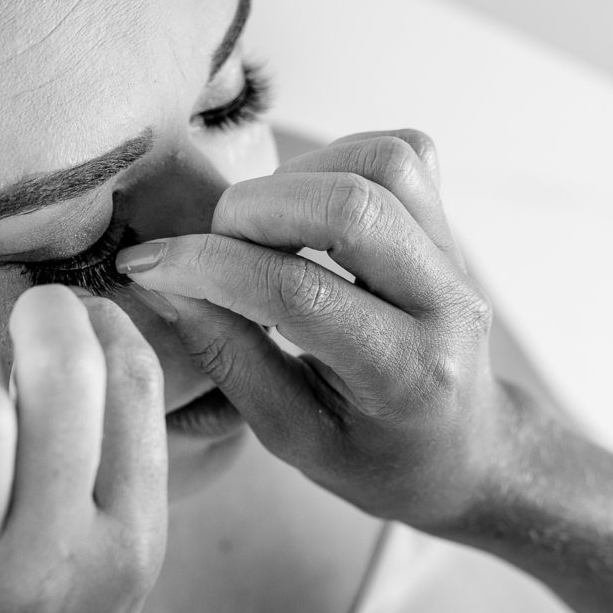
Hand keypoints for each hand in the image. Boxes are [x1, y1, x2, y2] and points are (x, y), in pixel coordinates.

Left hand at [0, 286, 166, 612]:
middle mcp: (58, 556)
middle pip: (59, 377)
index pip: (133, 387)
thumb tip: (84, 344)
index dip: (108, 320)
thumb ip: (116, 470)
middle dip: (42, 314)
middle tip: (28, 314)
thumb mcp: (125, 570)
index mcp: (131, 542)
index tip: (87, 307)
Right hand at [114, 130, 499, 528]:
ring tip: (258, 226)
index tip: (148, 265)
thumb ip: (231, 360)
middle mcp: (445, 305)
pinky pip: (404, 153)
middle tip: (210, 245)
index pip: (299, 294)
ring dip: (299, 177)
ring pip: (384, 163)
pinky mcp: (450, 228)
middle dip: (253, 211)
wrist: (464, 452)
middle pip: (353, 207)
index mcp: (405, 375)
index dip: (208, 268)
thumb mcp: (294, 438)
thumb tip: (167, 283)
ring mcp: (455, 258)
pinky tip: (304, 205)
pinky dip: (339, 160)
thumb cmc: (377, 459)